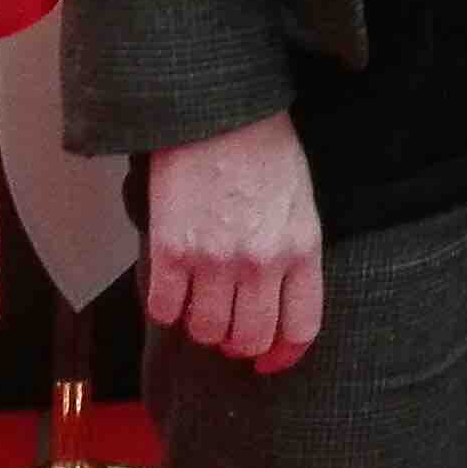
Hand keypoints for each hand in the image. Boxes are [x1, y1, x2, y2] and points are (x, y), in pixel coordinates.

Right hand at [146, 110, 325, 372]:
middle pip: (248, 339)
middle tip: (227, 322)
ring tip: (199, 296)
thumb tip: (275, 307)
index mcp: (301, 248)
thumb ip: (293, 256)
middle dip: (237, 341)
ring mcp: (215, 258)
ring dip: (201, 323)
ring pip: (206, 331)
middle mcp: (261, 261)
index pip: (299, 328)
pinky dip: (167, 306)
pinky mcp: (172, 249)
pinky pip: (165, 310)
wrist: (220, 106)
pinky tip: (173, 283)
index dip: (282, 355)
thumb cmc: (265, 150)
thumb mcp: (300, 202)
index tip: (268, 361)